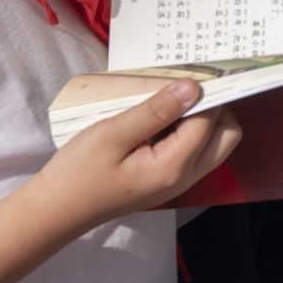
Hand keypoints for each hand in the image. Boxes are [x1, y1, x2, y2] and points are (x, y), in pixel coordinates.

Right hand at [38, 80, 242, 229]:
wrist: (55, 210)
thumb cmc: (78, 172)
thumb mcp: (113, 134)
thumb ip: (155, 110)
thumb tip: (194, 88)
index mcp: (174, 167)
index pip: (209, 120)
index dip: (205, 93)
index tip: (190, 71)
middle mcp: (185, 177)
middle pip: (226, 136)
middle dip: (216, 106)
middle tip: (184, 86)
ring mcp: (177, 181)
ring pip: (213, 144)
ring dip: (202, 117)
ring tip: (170, 96)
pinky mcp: (165, 179)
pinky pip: (193, 150)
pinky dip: (187, 129)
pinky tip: (160, 114)